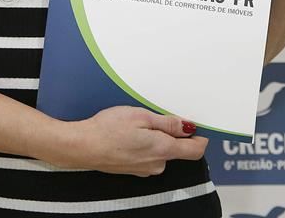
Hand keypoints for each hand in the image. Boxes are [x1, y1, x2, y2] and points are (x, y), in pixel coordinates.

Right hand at [62, 106, 207, 176]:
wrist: (83, 146)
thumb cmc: (109, 129)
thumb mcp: (141, 116)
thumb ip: (167, 123)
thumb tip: (188, 126)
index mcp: (162, 149)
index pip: (195, 150)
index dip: (201, 138)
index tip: (200, 127)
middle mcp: (157, 164)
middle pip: (177, 149)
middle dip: (172, 132)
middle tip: (155, 115)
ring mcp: (145, 169)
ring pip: (161, 151)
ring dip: (156, 138)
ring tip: (137, 123)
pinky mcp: (134, 169)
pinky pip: (148, 156)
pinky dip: (145, 144)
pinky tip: (129, 135)